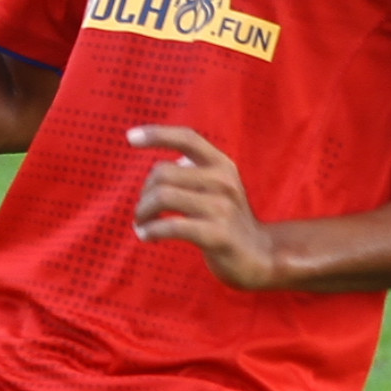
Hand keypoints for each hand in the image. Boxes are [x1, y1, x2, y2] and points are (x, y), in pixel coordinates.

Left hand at [129, 125, 281, 287]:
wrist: (260, 255)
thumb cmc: (229, 221)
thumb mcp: (220, 188)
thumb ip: (197, 172)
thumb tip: (166, 167)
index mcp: (222, 165)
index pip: (187, 138)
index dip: (157, 134)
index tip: (130, 137)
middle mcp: (223, 181)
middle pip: (163, 172)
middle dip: (144, 192)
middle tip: (143, 211)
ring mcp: (221, 207)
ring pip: (163, 196)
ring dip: (143, 212)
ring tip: (142, 224)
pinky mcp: (216, 234)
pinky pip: (171, 226)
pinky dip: (151, 230)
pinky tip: (146, 236)